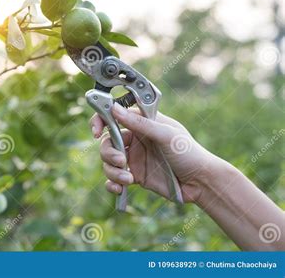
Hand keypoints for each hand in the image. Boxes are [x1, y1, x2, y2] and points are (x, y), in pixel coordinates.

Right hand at [91, 103, 215, 202]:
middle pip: (107, 141)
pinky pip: (114, 178)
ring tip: (127, 179)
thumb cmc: (189, 153)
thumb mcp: (166, 135)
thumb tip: (114, 109)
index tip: (96, 131)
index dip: (101, 120)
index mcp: (142, 123)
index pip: (114, 116)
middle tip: (120, 161)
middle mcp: (135, 139)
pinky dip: (112, 184)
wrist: (200, 183)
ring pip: (108, 161)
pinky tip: (119, 189)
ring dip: (112, 171)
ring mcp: (133, 158)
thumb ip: (140, 124)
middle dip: (108, 152)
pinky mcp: (134, 175)